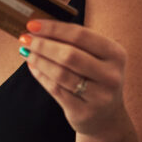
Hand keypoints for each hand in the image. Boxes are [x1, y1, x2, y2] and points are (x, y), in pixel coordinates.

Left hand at [21, 19, 130, 137]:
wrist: (106, 117)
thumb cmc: (95, 79)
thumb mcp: (96, 58)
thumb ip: (73, 43)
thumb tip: (38, 28)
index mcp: (116, 54)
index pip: (81, 35)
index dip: (54, 29)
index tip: (33, 24)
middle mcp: (111, 75)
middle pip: (69, 55)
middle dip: (43, 45)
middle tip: (25, 38)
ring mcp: (99, 96)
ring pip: (60, 74)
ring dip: (38, 60)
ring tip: (26, 51)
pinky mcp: (84, 111)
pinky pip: (56, 89)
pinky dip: (40, 75)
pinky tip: (32, 66)